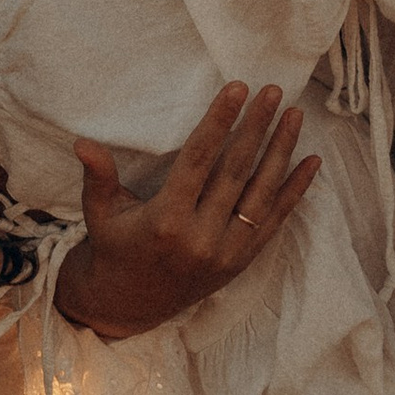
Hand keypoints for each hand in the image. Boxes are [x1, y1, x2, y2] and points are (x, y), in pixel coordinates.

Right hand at [53, 83, 318, 339]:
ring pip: (261, 194)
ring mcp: (226, 252)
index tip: (237, 88)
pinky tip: (312, 161)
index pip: (199, 160)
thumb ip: (98, 176)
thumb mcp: (100, 212)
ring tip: (295, 115)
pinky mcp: (241, 261)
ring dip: (281, 152)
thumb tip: (83, 142)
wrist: (129, 305)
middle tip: (273, 91)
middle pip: (236, 172)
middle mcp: (200, 237)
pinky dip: (295, 191)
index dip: (219, 121)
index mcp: (165, 220)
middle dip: (256, 127)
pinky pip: (275, 221)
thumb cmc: (114, 247)